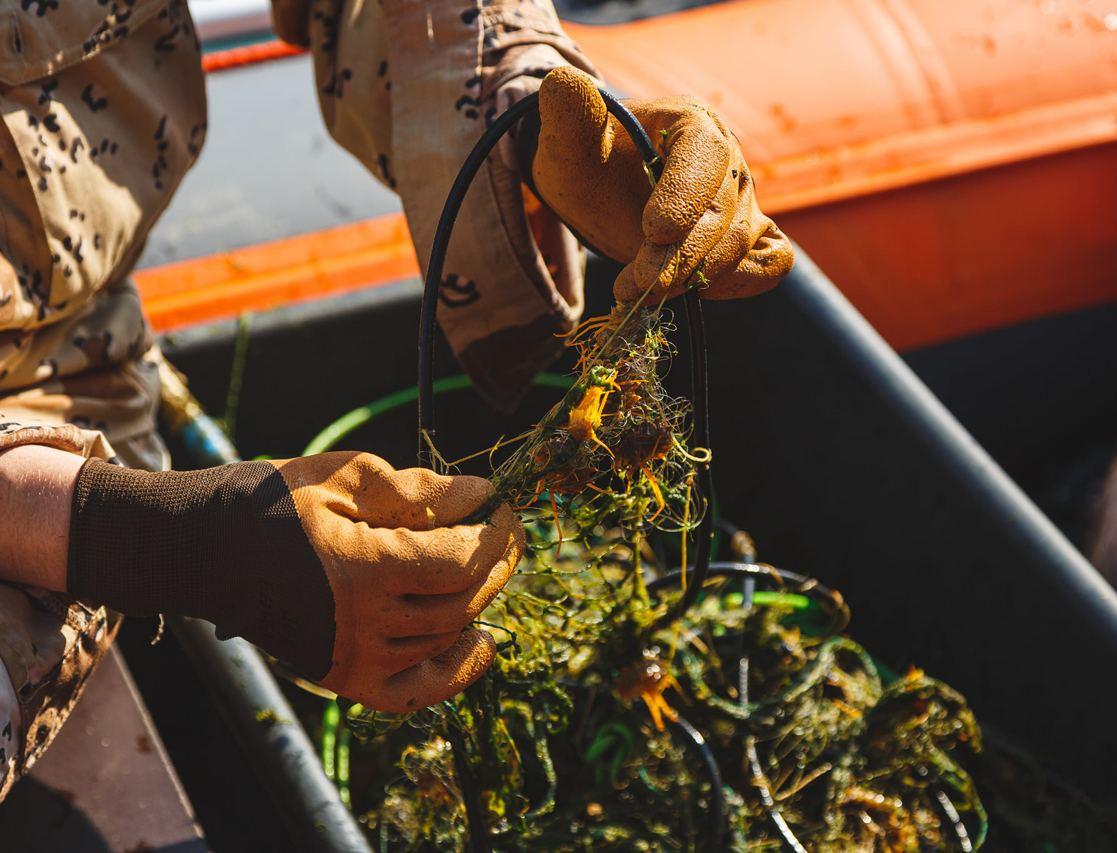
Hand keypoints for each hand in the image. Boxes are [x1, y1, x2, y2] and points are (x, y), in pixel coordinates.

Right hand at [68, 452, 523, 712]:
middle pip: (459, 603)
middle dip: (495, 565)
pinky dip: (453, 673)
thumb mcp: (343, 480)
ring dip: (477, 603)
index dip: (493, 537)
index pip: (456, 562)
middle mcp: (360, 627)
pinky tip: (480, 642)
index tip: (505, 510)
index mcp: (359, 571)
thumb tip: (480, 494)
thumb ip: (417, 490)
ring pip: (444, 639)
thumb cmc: (270, 504)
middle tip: (506, 534)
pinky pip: (413, 692)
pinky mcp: (342, 678)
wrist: (202, 552)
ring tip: (485, 568)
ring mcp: (351, 660)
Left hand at [531, 67, 793, 302]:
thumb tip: (563, 82)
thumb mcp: (568, 136)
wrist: (599, 188)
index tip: (652, 231)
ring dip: (694, 277)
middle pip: (723, 212)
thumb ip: (568, 112)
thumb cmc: (587, 159)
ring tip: (638, 291)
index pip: (707, 157)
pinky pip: (770, 264)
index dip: (685, 196)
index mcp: (692, 123)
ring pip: (741, 245)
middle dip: (679, 255)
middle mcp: (729, 160)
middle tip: (633, 284)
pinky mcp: (747, 238)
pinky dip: (740, 283)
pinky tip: (689, 292)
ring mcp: (744, 202)